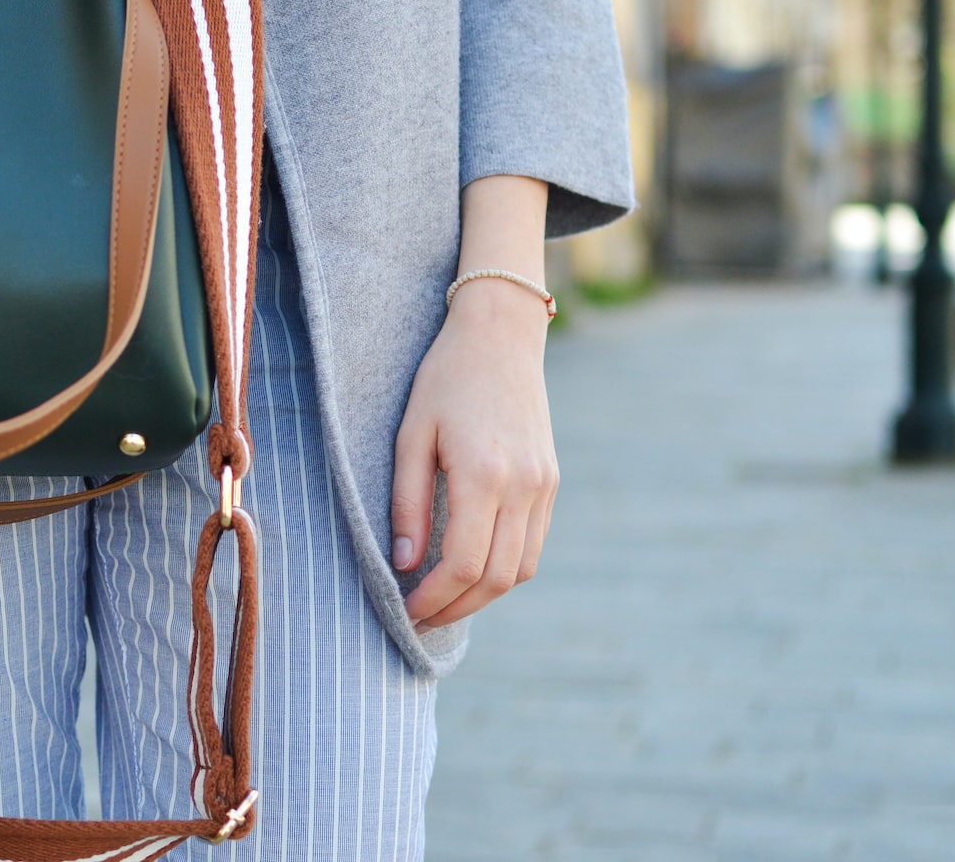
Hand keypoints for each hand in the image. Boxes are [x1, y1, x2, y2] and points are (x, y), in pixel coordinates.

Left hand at [389, 278, 557, 629]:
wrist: (500, 336)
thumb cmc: (444, 379)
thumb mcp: (411, 434)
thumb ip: (407, 502)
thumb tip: (403, 563)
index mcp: (484, 474)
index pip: (462, 564)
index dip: (433, 598)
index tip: (405, 609)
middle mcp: (523, 486)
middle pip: (495, 578)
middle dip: (455, 607)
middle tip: (419, 617)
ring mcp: (544, 486)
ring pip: (520, 569)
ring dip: (482, 595)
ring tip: (442, 599)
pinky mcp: (551, 482)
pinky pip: (532, 545)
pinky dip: (503, 568)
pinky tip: (470, 567)